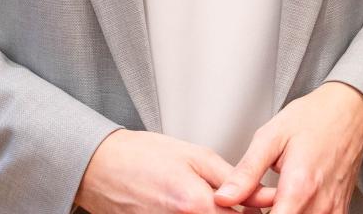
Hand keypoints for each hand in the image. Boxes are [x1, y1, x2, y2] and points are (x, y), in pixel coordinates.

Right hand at [75, 129, 273, 213]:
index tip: (258, 206)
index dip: (254, 213)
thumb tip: (262, 194)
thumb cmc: (143, 155)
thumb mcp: (196, 155)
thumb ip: (232, 177)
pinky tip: (194, 210)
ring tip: (210, 204)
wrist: (100, 166)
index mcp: (194, 203)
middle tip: (238, 205)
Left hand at [215, 82, 362, 213]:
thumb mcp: (271, 137)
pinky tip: (290, 205)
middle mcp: (320, 204)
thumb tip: (223, 197)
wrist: (351, 110)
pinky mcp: (340, 211)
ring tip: (274, 200)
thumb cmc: (313, 118)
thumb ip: (247, 171)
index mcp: (299, 187)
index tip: (243, 210)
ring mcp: (333, 210)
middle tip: (254, 203)